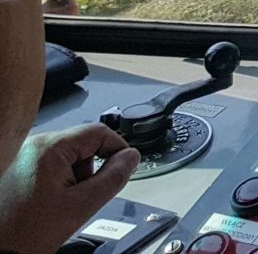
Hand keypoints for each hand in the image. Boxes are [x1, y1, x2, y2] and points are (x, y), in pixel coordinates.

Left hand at [0, 124, 141, 253]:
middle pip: (82, 145)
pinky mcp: (17, 168)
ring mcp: (22, 156)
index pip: (98, 132)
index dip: (118, 149)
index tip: (125, 166)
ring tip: (63, 203)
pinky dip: (58, 181)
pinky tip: (50, 202)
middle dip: (91, 170)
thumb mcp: (80, 206)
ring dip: (75, 176)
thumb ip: (113, 178)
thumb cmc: (25, 233)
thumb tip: (131, 158)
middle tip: (85, 196)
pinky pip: (50, 165)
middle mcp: (32, 146)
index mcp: (48, 148)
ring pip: (67, 156)